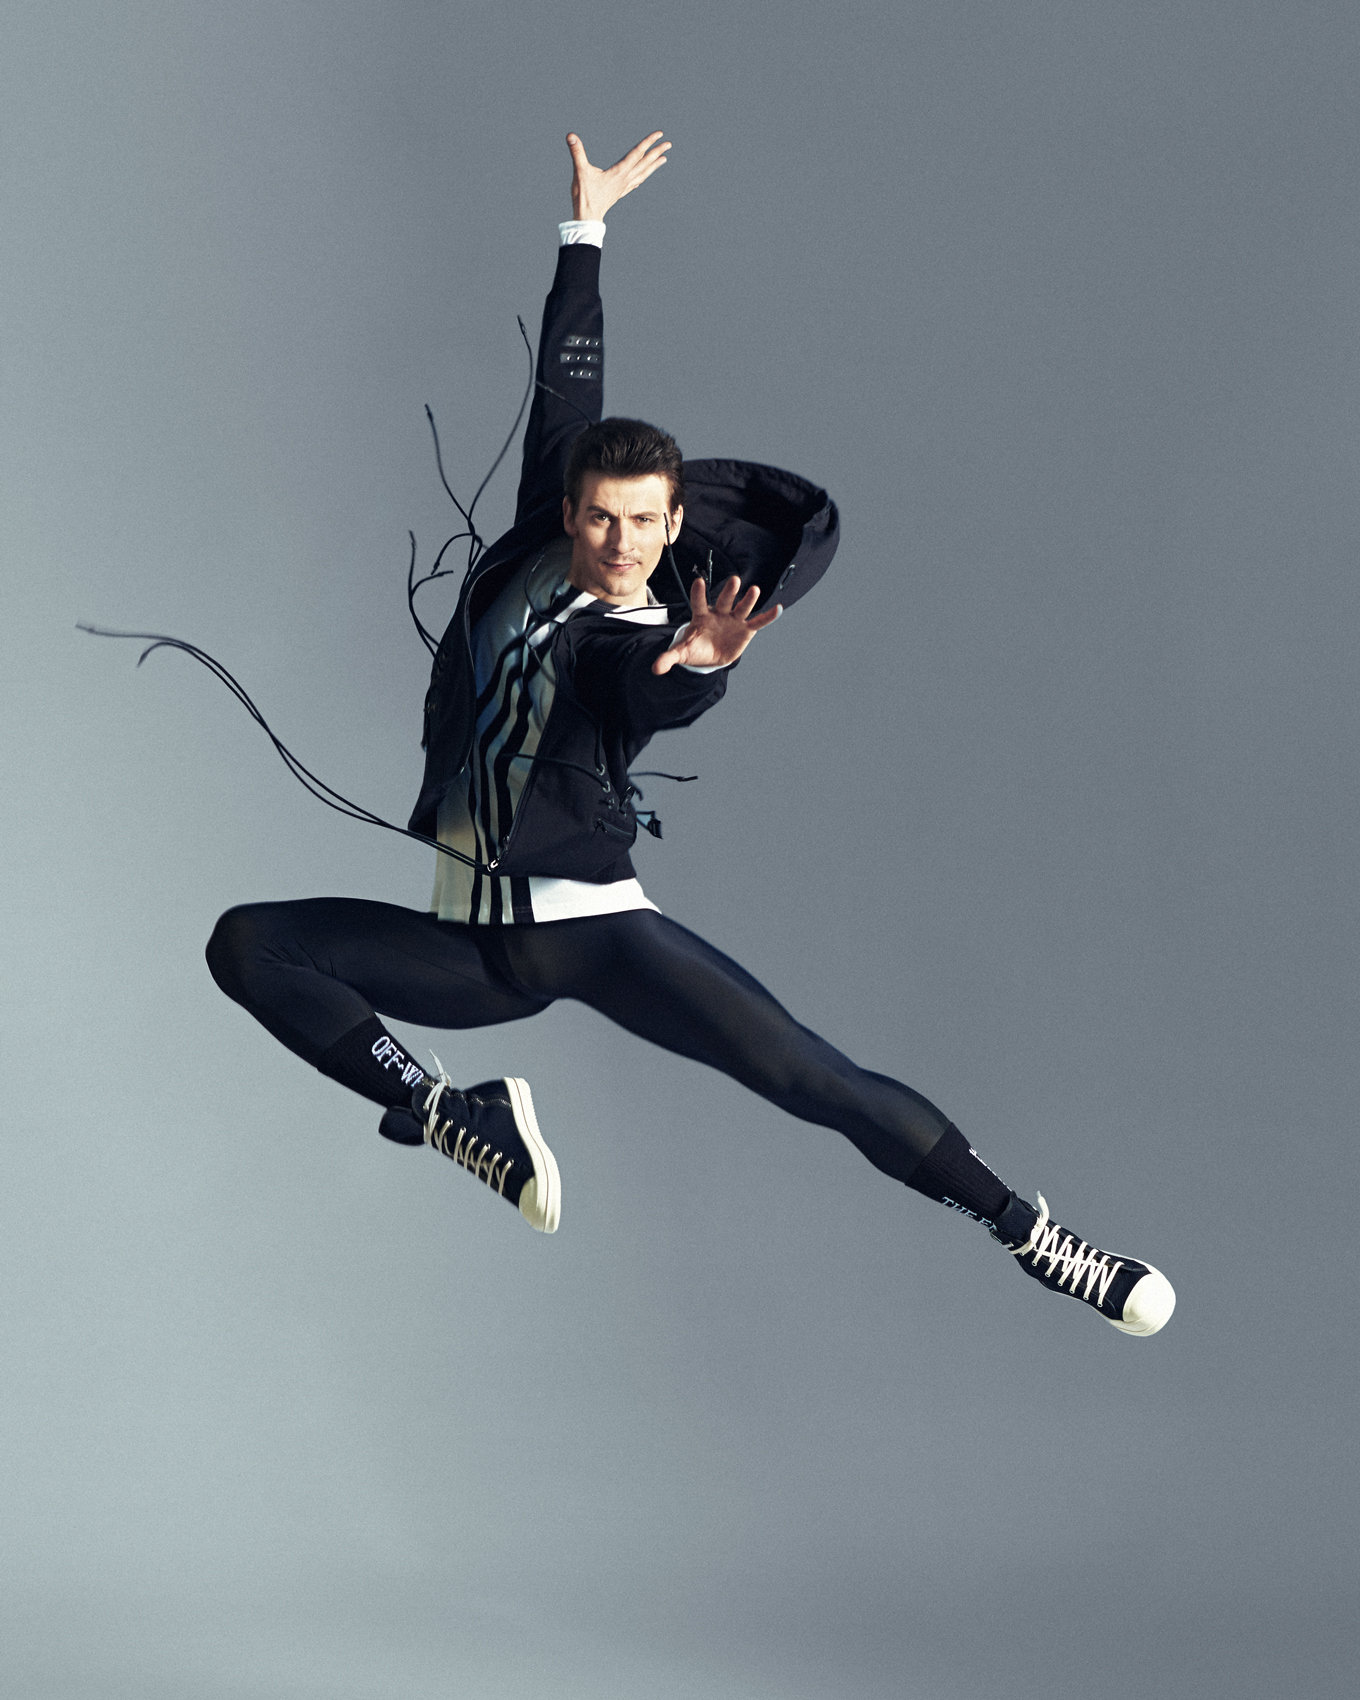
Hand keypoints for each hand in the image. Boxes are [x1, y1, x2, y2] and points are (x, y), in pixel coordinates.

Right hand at [566, 130, 670, 221]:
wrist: (588, 218)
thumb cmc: (584, 196)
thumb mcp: (580, 171)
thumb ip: (577, 152)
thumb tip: (570, 135)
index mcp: (619, 172)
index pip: (637, 153)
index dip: (648, 142)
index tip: (659, 134)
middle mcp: (625, 179)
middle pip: (644, 163)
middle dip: (657, 152)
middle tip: (669, 144)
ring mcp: (624, 187)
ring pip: (643, 173)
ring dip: (654, 165)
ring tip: (664, 159)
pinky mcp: (620, 193)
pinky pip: (636, 182)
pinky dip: (643, 176)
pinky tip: (645, 175)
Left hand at [652, 576, 780, 674]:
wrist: (709, 656)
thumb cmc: (695, 649)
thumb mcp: (681, 653)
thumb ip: (669, 658)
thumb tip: (655, 669)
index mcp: (701, 616)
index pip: (698, 602)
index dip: (698, 593)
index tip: (698, 582)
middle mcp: (719, 613)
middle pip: (724, 600)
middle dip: (728, 591)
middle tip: (734, 580)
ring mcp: (733, 620)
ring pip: (741, 607)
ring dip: (748, 599)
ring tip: (754, 589)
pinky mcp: (745, 629)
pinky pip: (758, 622)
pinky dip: (768, 616)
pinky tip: (778, 609)